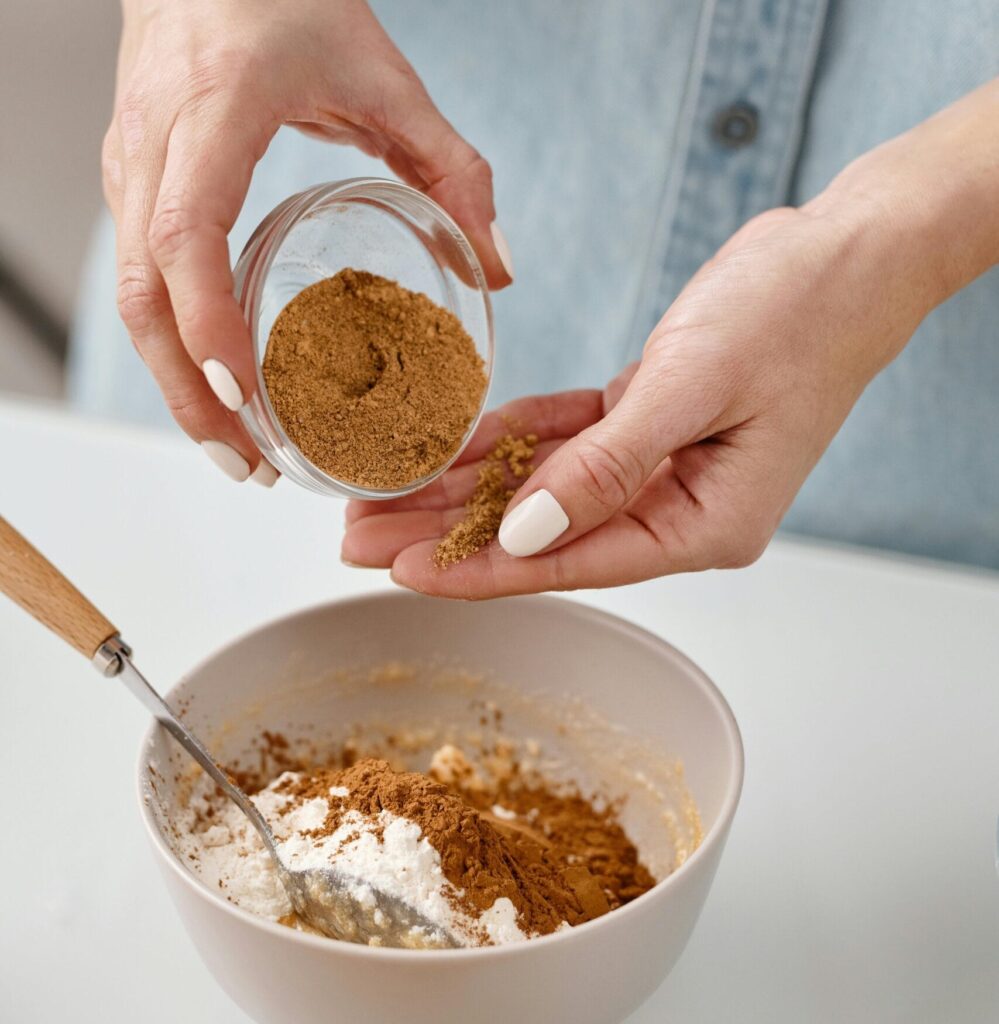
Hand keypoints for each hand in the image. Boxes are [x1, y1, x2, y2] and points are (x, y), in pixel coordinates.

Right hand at [102, 0, 511, 481]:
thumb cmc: (285, 0)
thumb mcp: (387, 76)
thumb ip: (454, 169)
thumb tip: (498, 266)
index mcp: (214, 112)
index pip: (185, 234)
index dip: (205, 322)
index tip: (241, 395)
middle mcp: (153, 147)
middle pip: (142, 294)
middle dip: (188, 394)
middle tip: (248, 464)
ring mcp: (129, 167)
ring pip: (128, 299)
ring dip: (174, 385)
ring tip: (236, 449)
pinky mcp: (129, 184)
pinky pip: (137, 281)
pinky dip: (173, 347)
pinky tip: (217, 387)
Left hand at [342, 203, 932, 596]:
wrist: (847, 254)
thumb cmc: (797, 315)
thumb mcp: (692, 388)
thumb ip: (605, 468)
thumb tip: (524, 533)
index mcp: (704, 526)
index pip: (569, 562)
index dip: (480, 568)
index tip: (403, 571)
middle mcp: (678, 508)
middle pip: (542, 533)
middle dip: (449, 533)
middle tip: (362, 538)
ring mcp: (661, 465)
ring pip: (541, 486)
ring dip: (464, 486)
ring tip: (383, 495)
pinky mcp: (646, 419)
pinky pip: (563, 437)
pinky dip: (509, 438)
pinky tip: (449, 444)